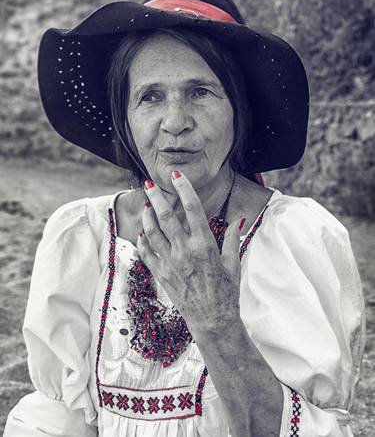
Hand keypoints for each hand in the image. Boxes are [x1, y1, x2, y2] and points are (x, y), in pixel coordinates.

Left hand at [136, 171, 244, 335]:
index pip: (193, 209)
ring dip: (147, 216)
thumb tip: (238, 219)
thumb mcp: (233, 263)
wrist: (213, 321)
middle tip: (148, 183)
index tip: (177, 175)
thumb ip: (232, 239)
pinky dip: (142, 241)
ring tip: (146, 205)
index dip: (184, 189)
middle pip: (166, 216)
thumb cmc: (226, 292)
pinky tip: (143, 233)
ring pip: (152, 232)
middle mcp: (185, 250)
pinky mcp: (162, 275)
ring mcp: (170, 263)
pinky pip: (147, 254)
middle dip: (156, 197)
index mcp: (204, 244)